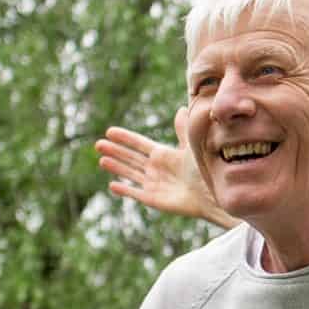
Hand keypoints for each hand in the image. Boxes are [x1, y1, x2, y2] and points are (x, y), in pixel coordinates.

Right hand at [96, 118, 234, 227]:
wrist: (211, 195)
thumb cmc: (205, 171)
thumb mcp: (192, 147)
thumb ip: (183, 130)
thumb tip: (181, 109)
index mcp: (163, 154)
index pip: (139, 144)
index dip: (125, 138)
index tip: (109, 131)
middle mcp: (155, 169)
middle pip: (130, 158)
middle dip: (114, 151)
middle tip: (98, 144)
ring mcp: (153, 184)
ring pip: (129, 174)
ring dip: (116, 167)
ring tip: (102, 160)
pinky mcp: (153, 199)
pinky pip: (135, 193)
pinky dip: (124, 190)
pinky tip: (112, 184)